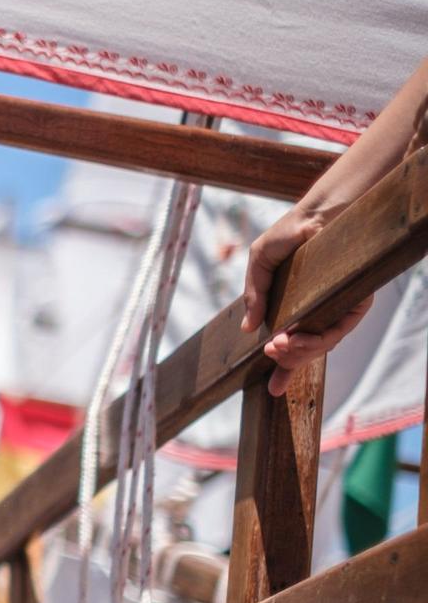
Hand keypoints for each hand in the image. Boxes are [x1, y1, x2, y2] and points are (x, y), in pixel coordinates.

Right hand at [241, 206, 369, 394]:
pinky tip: (292, 339)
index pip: (291, 343)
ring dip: (297, 353)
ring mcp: (337, 309)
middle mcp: (320, 312)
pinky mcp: (354, 303)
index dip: (283, 369)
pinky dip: (314, 342)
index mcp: (297, 308)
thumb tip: (247, 328)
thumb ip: (255, 295)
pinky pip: (337, 333)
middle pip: (305, 351)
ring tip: (276, 346)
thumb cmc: (289, 232)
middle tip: (268, 352)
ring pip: (321, 346)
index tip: (271, 389)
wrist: (319, 213)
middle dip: (286, 360)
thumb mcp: (259, 263)